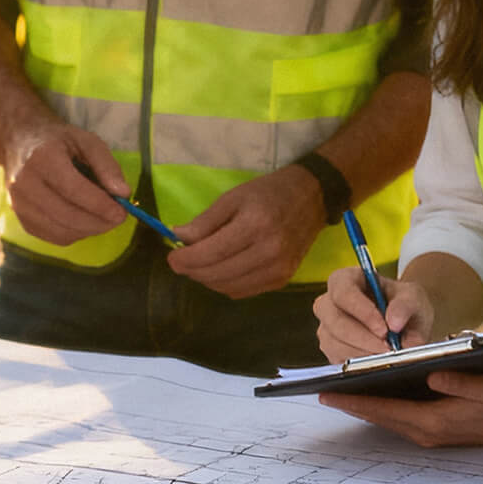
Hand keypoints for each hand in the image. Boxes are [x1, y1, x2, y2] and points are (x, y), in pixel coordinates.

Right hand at [3, 123, 128, 244]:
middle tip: (119, 218)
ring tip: (104, 219)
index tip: (122, 212)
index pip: (73, 189)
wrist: (18, 143)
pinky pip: (53, 237)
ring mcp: (19, 204)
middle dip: (98, 222)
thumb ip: (106, 165)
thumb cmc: (57, 140)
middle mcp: (24, 183)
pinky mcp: (20, 219)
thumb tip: (123, 194)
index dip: (100, 205)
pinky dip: (75, 234)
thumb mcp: (86, 141)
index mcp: (42, 158)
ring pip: (60, 231)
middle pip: (66, 215)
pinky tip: (85, 221)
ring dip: (89, 230)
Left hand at [165, 168, 324, 297]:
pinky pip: (244, 291)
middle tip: (180, 262)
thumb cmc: (269, 192)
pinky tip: (220, 270)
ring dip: (207, 279)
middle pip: (218, 274)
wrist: (311, 197)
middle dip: (193, 271)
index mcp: (255, 226)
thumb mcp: (233, 197)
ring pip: (229, 287)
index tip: (171, 257)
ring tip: (199, 265)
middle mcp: (269, 252)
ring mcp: (279, 270)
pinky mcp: (283, 280)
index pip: (211, 253)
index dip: (186, 259)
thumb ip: (205, 221)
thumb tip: (178, 237)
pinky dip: (226, 285)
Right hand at [314, 265, 433, 357]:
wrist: (405, 323)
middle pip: (335, 321)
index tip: (384, 329)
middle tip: (389, 349)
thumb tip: (394, 323)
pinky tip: (379, 362)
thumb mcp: (413, 297)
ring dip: (363, 354)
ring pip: (334, 343)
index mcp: (345, 279)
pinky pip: (338, 360)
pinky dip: (360, 365)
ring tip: (388, 356)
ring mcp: (327, 327)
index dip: (362, 311)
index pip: (343, 292)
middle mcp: (329, 302)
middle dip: (363, 338)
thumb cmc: (403, 304)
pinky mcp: (331, 349)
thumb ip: (406, 305)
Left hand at [320, 371, 482, 448]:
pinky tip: (375, 395)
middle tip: (323, 392)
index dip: (354, 400)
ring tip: (341, 391)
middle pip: (380, 417)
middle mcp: (428, 432)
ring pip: (390, 419)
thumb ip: (459, 382)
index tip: (326, 394)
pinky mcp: (440, 429)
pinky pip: (402, 419)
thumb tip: (431, 375)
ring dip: (367, 407)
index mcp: (434, 420)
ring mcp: (434, 433)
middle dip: (352, 404)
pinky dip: (384, 409)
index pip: (384, 410)